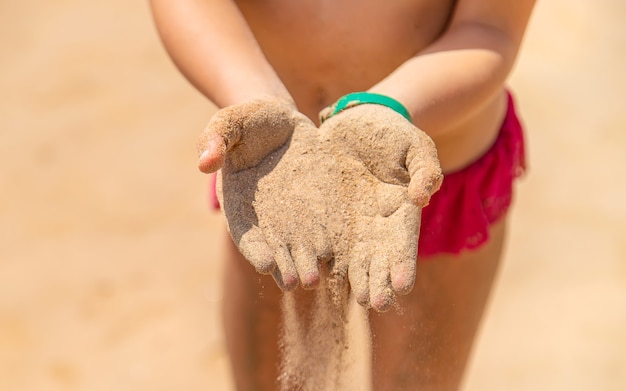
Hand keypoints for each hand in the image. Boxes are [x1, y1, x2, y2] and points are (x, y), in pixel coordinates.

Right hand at [198, 97, 337, 289]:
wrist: (281, 122)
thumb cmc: (249, 122)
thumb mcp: (229, 123)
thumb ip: (216, 139)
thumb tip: (205, 163)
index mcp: (239, 203)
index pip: (246, 234)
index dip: (256, 250)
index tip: (266, 264)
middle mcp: (267, 217)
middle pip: (277, 249)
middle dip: (286, 267)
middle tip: (296, 282)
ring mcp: (295, 215)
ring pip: (302, 247)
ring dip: (309, 265)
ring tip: (316, 278)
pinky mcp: (319, 207)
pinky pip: (327, 229)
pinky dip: (333, 246)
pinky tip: (340, 259)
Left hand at [319, 104, 441, 310]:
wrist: (355, 123)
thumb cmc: (392, 135)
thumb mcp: (415, 146)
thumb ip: (425, 169)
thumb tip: (422, 198)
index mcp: (400, 215)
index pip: (403, 244)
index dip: (403, 264)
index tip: (401, 285)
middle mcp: (374, 228)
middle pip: (376, 260)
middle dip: (376, 282)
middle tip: (374, 303)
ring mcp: (347, 225)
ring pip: (347, 258)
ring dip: (349, 280)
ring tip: (349, 299)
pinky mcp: (323, 217)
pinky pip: (318, 240)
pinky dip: (315, 258)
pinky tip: (311, 274)